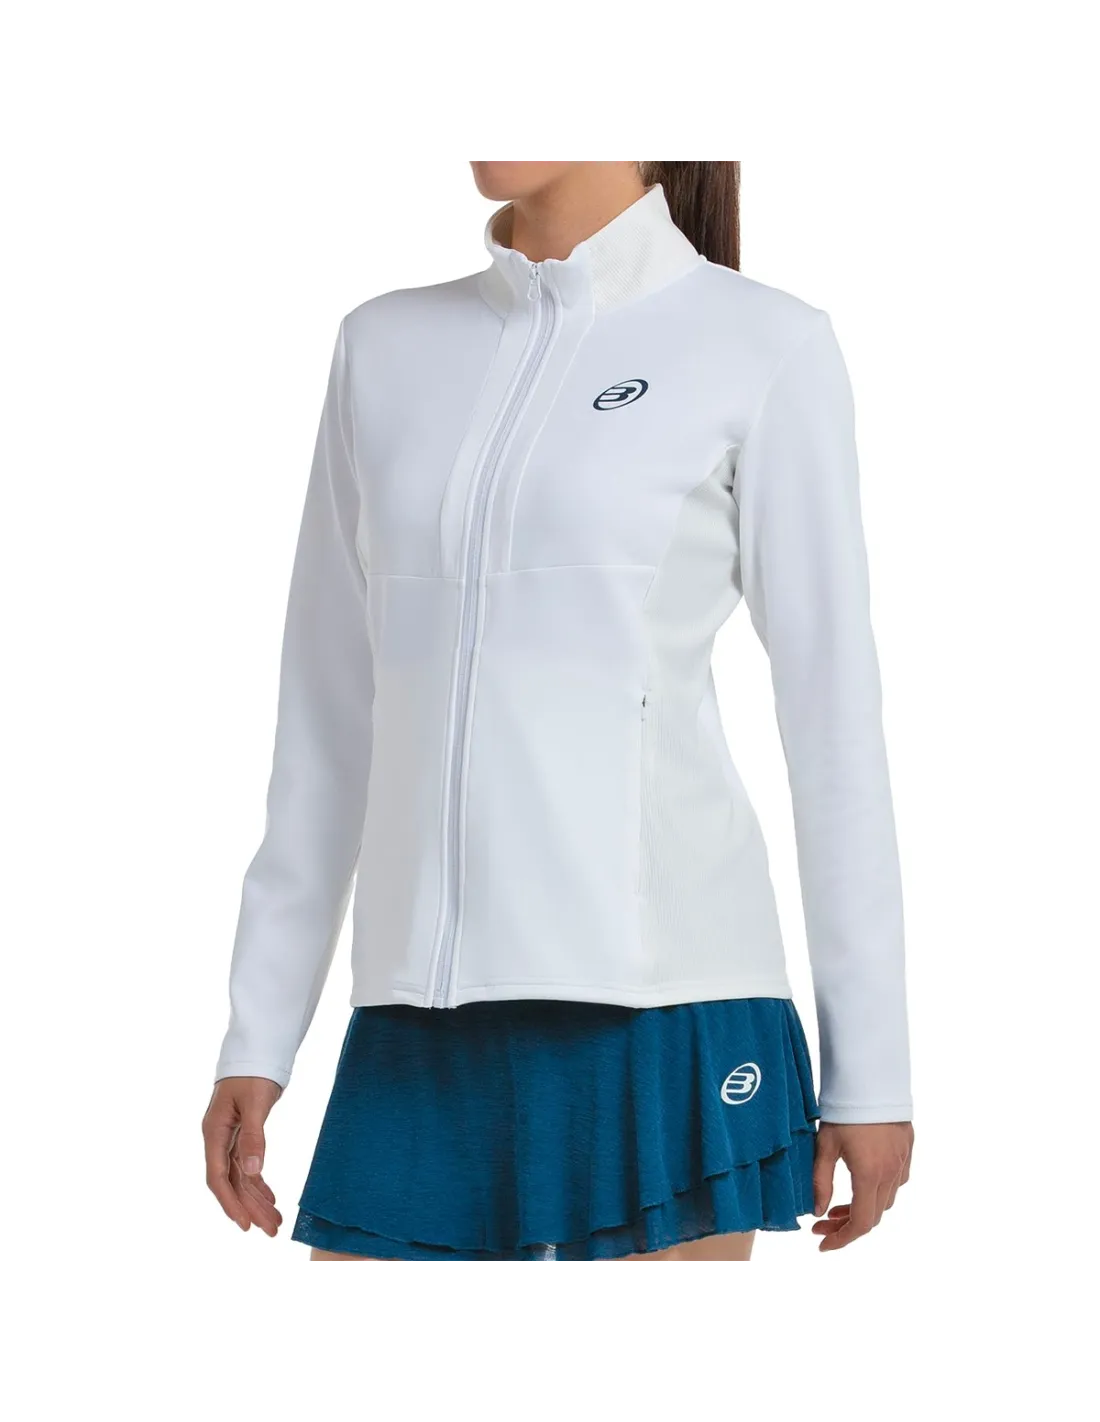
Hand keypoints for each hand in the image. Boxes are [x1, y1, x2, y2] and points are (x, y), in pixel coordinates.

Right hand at [203, 1076, 283, 1235]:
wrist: (256, 1050)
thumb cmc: (253, 1073)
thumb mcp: (255, 1103)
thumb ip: (253, 1137)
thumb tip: (253, 1171)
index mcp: (214, 1132)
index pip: (219, 1177)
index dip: (230, 1202)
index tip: (245, 1224)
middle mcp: (218, 1139)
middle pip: (232, 1182)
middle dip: (250, 1208)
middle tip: (270, 1231)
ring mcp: (228, 1138)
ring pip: (241, 1177)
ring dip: (257, 1199)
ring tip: (275, 1222)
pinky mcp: (241, 1134)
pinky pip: (247, 1166)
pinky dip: (259, 1183)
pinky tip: (270, 1198)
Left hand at [811, 1121, 912, 1251]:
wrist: (872, 1077)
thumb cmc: (844, 1110)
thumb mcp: (824, 1146)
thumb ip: (820, 1182)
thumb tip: (817, 1212)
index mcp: (869, 1174)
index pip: (861, 1223)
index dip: (842, 1239)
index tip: (823, 1244)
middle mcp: (891, 1173)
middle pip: (874, 1215)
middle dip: (847, 1225)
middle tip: (822, 1224)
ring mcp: (903, 1161)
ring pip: (887, 1200)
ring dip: (863, 1209)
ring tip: (838, 1207)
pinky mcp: (908, 1149)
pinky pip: (897, 1182)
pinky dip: (878, 1192)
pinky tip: (862, 1184)